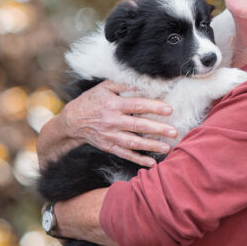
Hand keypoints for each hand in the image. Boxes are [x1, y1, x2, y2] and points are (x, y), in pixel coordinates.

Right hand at [37, 80, 177, 167]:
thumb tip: (143, 83)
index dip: (154, 107)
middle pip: (139, 126)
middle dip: (158, 129)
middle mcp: (112, 121)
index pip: (137, 106)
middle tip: (174, 132)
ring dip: (151, 146)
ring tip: (168, 148)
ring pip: (134, 143)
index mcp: (113, 105)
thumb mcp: (104, 87)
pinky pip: (125, 154)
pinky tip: (152, 162)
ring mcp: (110, 136)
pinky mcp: (109, 146)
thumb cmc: (91, 101)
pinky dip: (138, 159)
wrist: (72, 121)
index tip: (169, 110)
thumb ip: (123, 85)